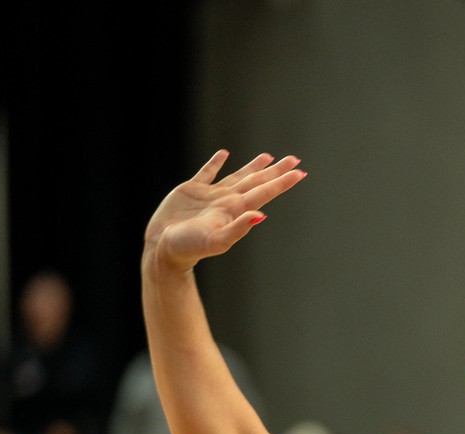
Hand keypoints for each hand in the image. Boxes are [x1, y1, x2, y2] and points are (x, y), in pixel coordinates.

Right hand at [144, 151, 305, 272]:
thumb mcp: (216, 240)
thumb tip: (260, 215)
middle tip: (294, 159)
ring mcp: (211, 195)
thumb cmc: (190, 247)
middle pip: (257, 181)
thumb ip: (238, 229)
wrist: (164, 249)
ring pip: (238, 176)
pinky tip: (224, 154)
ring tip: (268, 157)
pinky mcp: (191, 190)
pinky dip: (216, 163)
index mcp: (235, 209)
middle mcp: (227, 200)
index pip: (265, 192)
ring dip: (253, 166)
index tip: (300, 172)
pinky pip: (207, 172)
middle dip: (276, 171)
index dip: (282, 182)